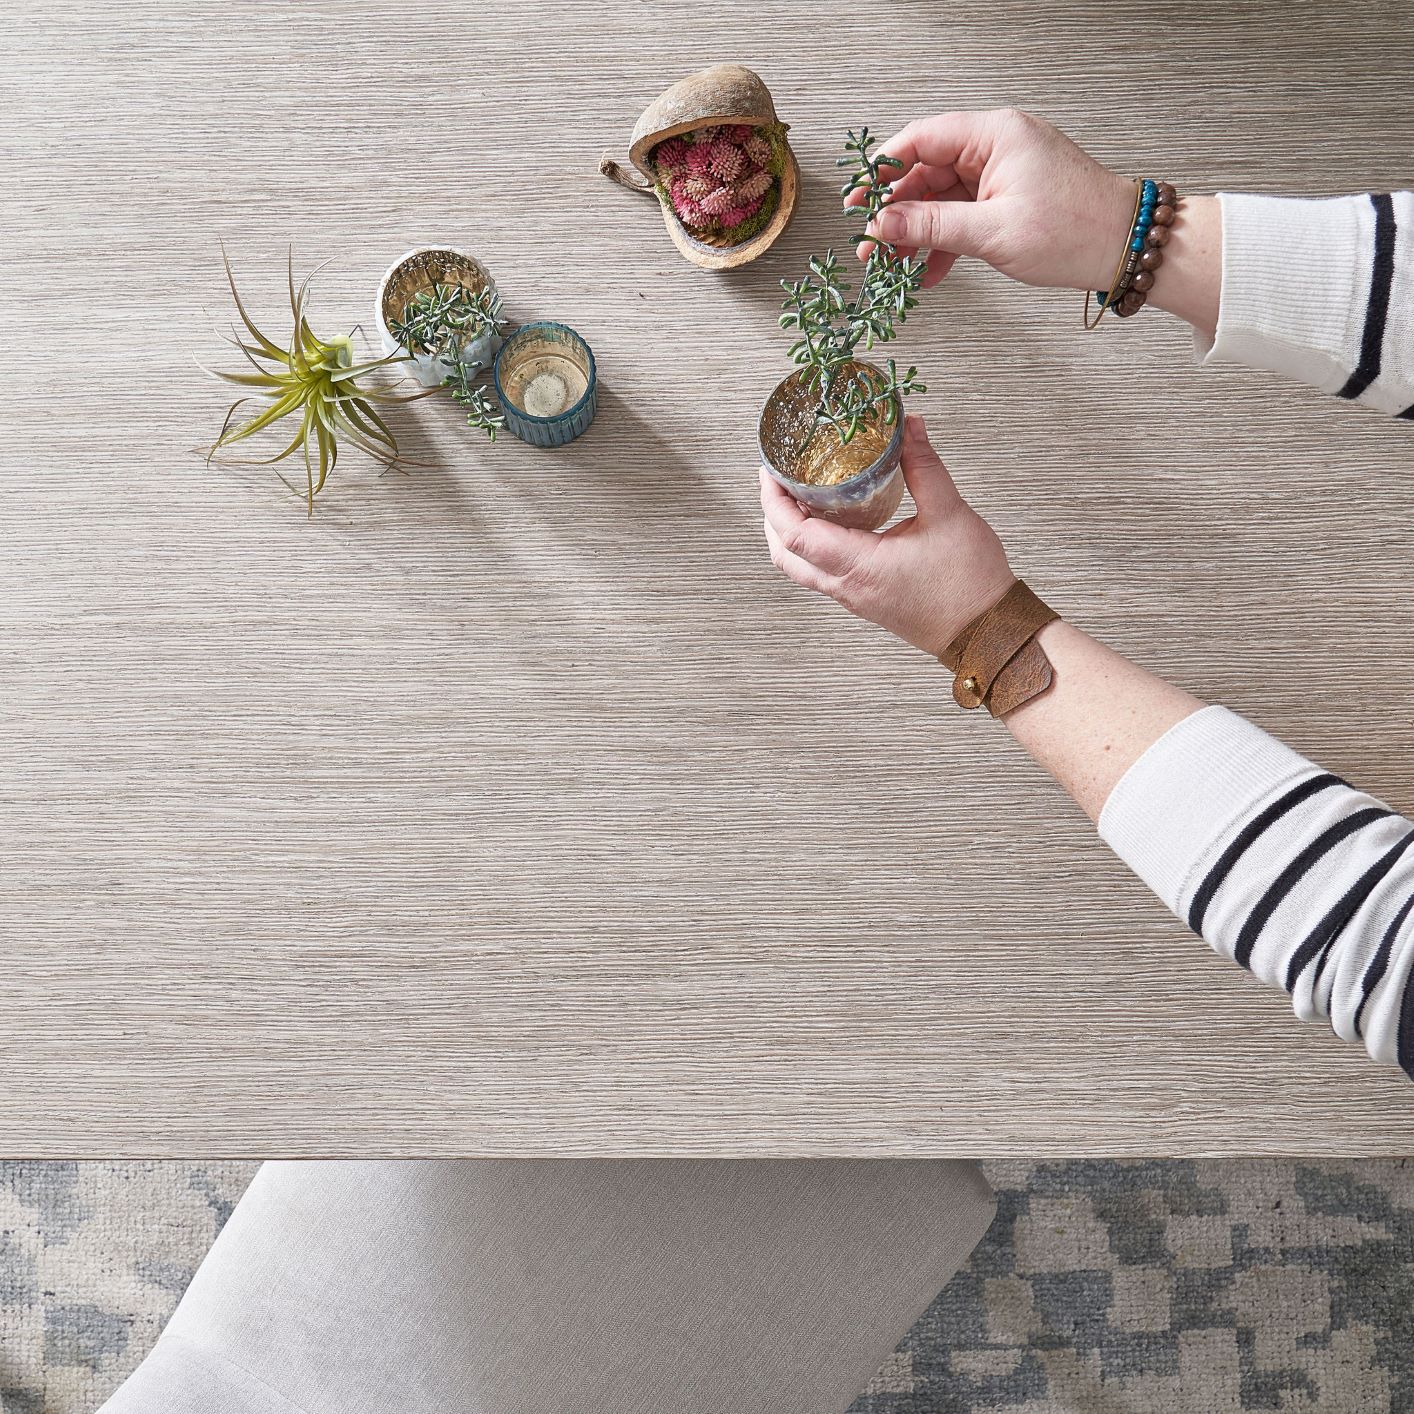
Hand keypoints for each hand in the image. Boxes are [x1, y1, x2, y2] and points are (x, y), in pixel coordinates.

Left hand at [760, 416, 1015, 659]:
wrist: (988, 632)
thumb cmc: (971, 584)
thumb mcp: (949, 513)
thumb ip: (924, 466)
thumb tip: (908, 427)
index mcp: (859, 567)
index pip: (794, 536)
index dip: (774, 501)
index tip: (770, 471)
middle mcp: (847, 588)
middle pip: (784, 555)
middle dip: (772, 515)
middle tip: (777, 479)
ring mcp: (853, 598)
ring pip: (800, 568)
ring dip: (789, 533)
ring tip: (798, 495)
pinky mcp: (864, 600)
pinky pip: (822, 574)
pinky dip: (812, 546)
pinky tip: (829, 520)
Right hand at [847, 108, 1135, 291]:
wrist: (1124, 246)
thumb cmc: (1075, 230)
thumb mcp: (991, 231)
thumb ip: (931, 225)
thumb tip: (884, 224)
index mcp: (995, 134)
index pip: (921, 139)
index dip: (883, 170)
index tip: (859, 199)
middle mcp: (997, 145)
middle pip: (927, 171)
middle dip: (897, 210)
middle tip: (871, 242)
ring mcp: (1003, 172)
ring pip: (942, 197)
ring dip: (918, 231)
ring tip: (894, 264)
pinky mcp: (1009, 197)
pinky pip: (964, 215)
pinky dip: (945, 242)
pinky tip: (928, 271)